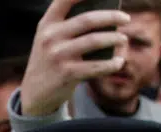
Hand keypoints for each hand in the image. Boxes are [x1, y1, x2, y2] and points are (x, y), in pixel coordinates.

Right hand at [18, 0, 127, 116]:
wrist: (34, 94)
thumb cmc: (50, 60)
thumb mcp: (50, 39)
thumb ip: (68, 25)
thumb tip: (107, 14)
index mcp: (47, 24)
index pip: (65, 0)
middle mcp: (50, 37)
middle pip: (88, 19)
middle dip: (112, 17)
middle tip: (126, 18)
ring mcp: (58, 56)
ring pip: (95, 40)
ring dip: (116, 38)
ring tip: (123, 39)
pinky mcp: (67, 74)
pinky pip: (97, 66)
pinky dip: (112, 63)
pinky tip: (119, 62)